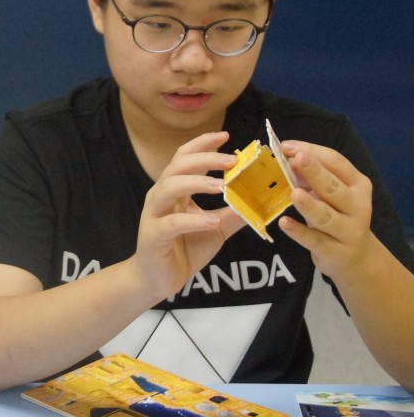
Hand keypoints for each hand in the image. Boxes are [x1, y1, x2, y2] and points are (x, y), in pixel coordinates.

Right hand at [134, 132, 245, 298]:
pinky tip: (212, 221)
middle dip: (205, 159)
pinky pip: (172, 223)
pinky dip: (193, 220)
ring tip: (221, 186)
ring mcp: (154, 215)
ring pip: (169, 187)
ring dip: (196, 183)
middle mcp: (161, 196)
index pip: (185, 157)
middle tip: (232, 160)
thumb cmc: (183, 249)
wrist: (157, 280)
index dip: (203, 144)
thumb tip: (262, 199)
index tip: (225, 136)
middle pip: (178, 166)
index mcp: (174, 190)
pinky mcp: (153, 236)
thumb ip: (233, 213)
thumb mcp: (216, 228)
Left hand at [276, 140, 374, 279]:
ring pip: (327, 215)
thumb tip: (288, 160)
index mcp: (358, 184)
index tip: (287, 146)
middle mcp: (358, 205)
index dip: (313, 152)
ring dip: (310, 204)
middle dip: (315, 172)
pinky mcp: (336, 251)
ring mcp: (349, 230)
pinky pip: (315, 240)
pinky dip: (299, 231)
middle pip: (334, 187)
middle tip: (296, 159)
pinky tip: (284, 223)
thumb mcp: (329, 195)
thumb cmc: (338, 216)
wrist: (357, 257)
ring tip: (294, 193)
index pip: (336, 163)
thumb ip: (311, 179)